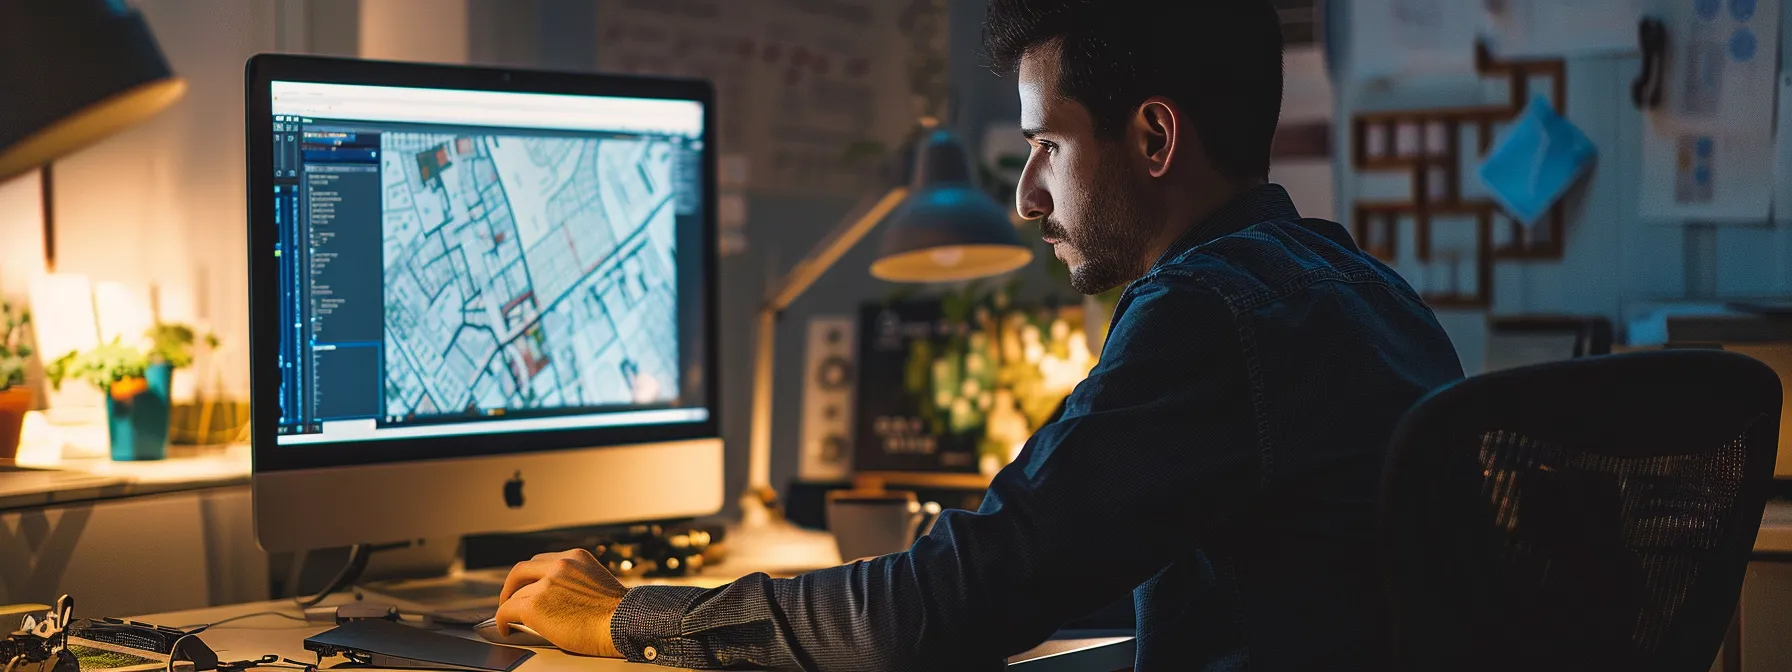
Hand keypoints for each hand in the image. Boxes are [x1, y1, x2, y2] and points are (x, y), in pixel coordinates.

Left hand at [496, 548, 627, 656]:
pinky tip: (505, 628)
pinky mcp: (534, 605)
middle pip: (521, 570)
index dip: (531, 576)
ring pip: (515, 593)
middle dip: (512, 585)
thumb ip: (576, 582)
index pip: (542, 561)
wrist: (623, 623)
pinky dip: (502, 620)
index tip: (528, 586)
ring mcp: (545, 583)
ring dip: (510, 606)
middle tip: (509, 598)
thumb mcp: (597, 584)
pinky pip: (507, 611)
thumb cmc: (618, 613)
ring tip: (508, 617)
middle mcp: (559, 565)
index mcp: (575, 557)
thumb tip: (560, 599)